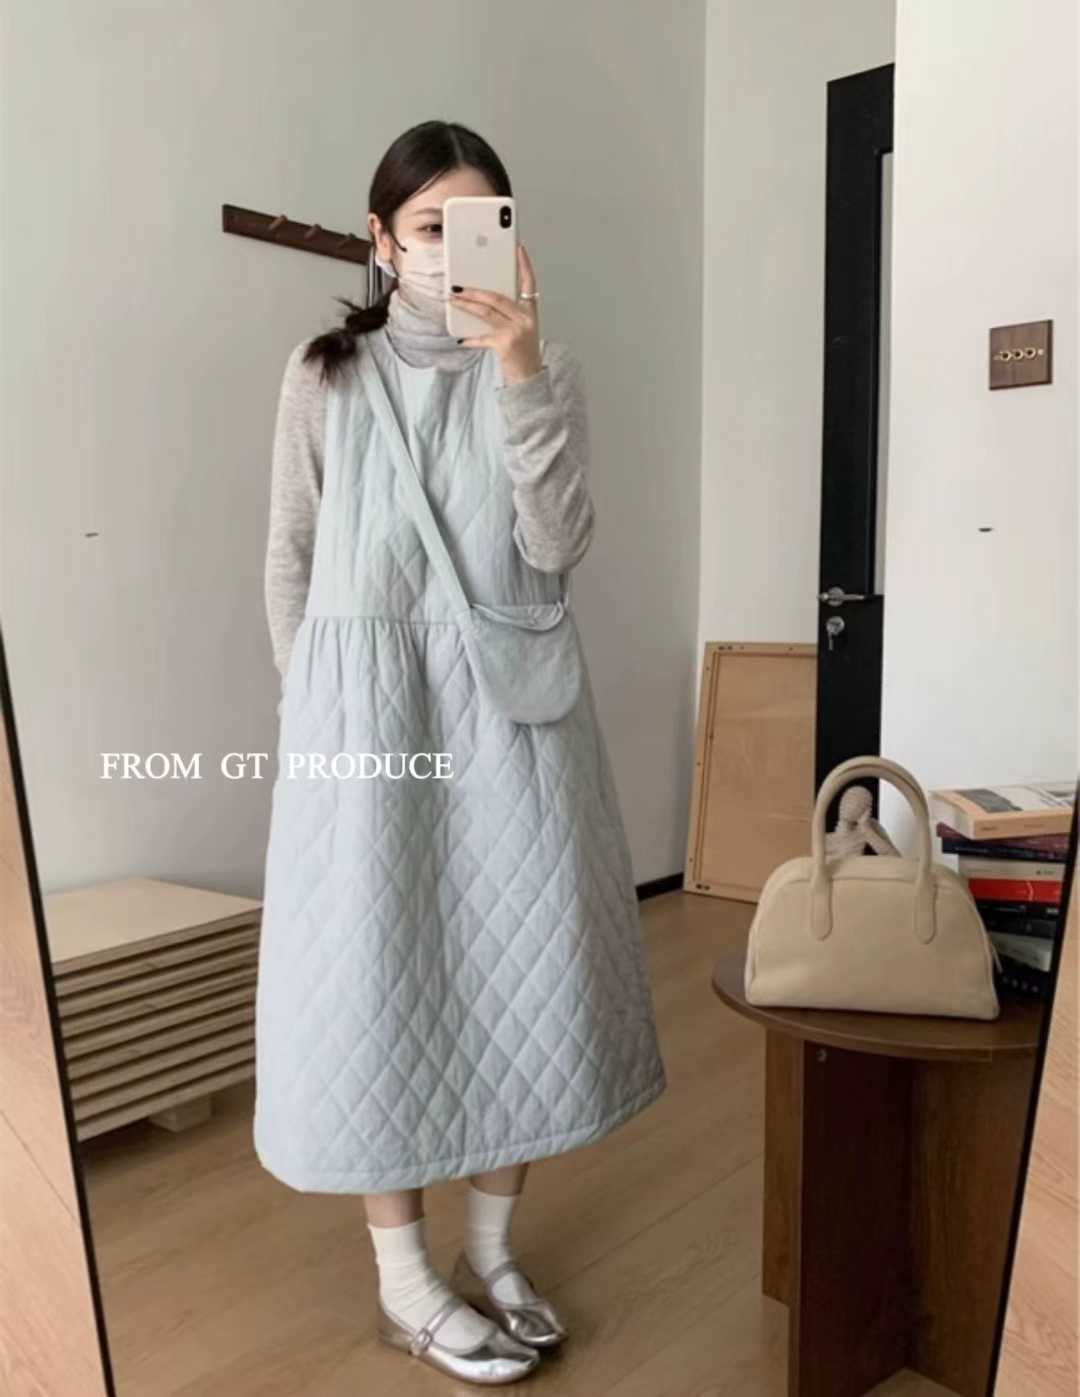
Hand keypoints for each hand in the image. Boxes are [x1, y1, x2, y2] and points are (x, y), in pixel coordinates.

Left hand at [449, 243, 542, 383]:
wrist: (529, 378)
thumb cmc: (523, 353)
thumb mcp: (521, 329)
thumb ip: (508, 314)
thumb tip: (481, 300)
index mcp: (530, 312)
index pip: (529, 282)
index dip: (524, 265)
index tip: (517, 248)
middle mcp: (525, 319)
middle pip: (497, 297)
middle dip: (475, 290)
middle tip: (457, 286)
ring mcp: (516, 331)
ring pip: (487, 312)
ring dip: (467, 306)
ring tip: (452, 300)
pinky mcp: (505, 344)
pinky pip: (482, 337)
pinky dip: (470, 338)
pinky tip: (460, 338)